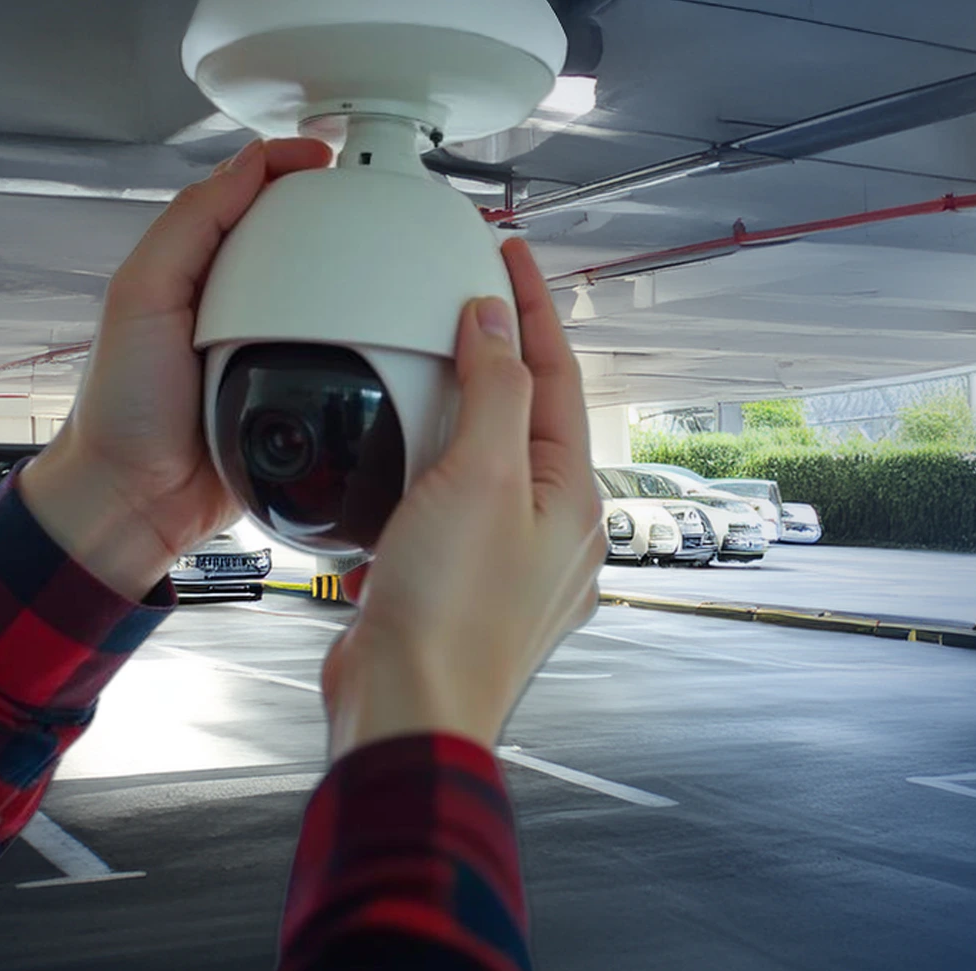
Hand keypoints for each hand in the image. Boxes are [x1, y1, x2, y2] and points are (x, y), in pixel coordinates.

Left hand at [20, 138, 334, 599]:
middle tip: (374, 207)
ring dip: (353, 283)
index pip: (245, 198)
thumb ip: (190, 227)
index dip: (285, 170)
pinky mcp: (292, 397)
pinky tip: (380, 336)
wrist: (137, 501)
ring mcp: (265, 351)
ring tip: (391, 261)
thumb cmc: (124, 409)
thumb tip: (245, 166)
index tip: (326, 160)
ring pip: (321, 301)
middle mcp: (232, 306)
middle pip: (294, 245)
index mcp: (194, 271)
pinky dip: (357, 345)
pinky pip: (335, 361)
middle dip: (334, 221)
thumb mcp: (142, 297)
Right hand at [321, 238, 603, 758]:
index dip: (531, 309)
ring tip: (438, 359)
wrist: (406, 709)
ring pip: (489, 460)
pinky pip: (450, 504)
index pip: (557, 376)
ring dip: (462, 407)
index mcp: (572, 498)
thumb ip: (494, 393)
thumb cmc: (452, 617)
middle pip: (530, 414)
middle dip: (503, 352)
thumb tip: (494, 326)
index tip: (508, 256)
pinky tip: (403, 457)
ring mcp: (507, 560)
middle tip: (476, 295)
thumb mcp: (483, 479)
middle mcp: (551, 530)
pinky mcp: (457, 584)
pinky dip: (429, 466)